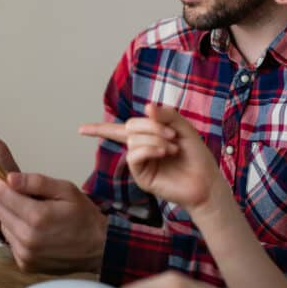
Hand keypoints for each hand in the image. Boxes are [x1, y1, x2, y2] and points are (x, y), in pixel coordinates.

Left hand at [0, 171, 107, 273]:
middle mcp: (28, 238)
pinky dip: (16, 231)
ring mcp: (25, 254)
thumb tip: (11, 178)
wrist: (98, 247)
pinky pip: (11, 241)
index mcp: (37, 217)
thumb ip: (36, 182)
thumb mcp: (65, 190)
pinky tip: (32, 227)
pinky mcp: (25, 263)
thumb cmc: (84, 217)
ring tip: (28, 209)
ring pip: (3, 226)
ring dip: (9, 214)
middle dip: (1, 197)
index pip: (2, 196)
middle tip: (10, 188)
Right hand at [82, 104, 225, 211]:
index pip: (119, 130)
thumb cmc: (196, 156)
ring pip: (133, 140)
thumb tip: (146, 107)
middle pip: (129, 127)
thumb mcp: (183, 128)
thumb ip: (166, 114)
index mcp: (147, 137)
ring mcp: (140, 164)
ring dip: (155, 138)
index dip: (99, 129)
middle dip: (150, 126)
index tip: (80, 129)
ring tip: (173, 148)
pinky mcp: (142, 176)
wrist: (206, 180)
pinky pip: (134, 155)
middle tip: (173, 135)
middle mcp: (140, 150)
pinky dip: (149, 149)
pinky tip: (164, 152)